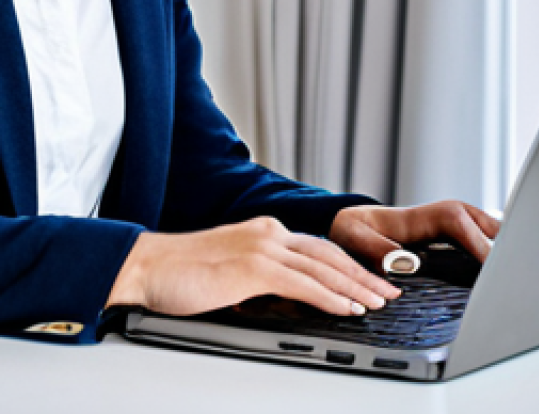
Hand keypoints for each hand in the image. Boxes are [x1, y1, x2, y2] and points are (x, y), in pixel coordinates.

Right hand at [106, 216, 400, 316]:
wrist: (148, 265)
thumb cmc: (180, 271)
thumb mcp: (229, 268)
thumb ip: (259, 274)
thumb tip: (284, 297)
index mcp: (263, 230)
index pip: (316, 248)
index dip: (347, 265)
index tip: (369, 279)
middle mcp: (268, 232)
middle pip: (329, 253)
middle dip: (363, 274)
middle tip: (389, 291)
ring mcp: (262, 247)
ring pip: (323, 267)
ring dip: (355, 287)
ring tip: (378, 303)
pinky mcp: (255, 267)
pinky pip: (304, 284)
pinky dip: (331, 296)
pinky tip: (348, 308)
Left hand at [329, 200, 500, 267]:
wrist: (353, 224)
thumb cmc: (355, 230)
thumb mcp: (357, 238)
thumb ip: (378, 250)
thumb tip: (406, 262)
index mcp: (426, 215)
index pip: (461, 224)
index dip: (480, 247)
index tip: (493, 273)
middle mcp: (448, 216)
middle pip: (488, 227)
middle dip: (504, 250)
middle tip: (513, 284)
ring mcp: (457, 225)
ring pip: (493, 235)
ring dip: (502, 255)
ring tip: (511, 286)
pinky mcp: (460, 237)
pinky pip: (486, 244)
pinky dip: (494, 259)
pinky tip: (497, 282)